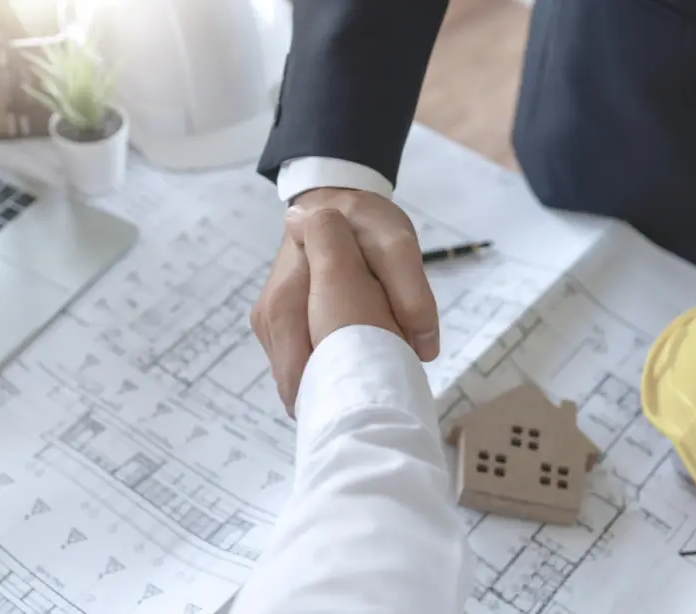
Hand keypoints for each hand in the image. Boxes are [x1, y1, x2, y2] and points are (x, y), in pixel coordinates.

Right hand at [251, 188, 438, 411]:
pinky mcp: (276, 325)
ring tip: (361, 384)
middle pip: (295, 381)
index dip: (327, 395)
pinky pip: (297, 362)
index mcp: (289, 299)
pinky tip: (345, 365)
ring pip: (296, 376)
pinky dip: (321, 371)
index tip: (360, 406)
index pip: (296, 372)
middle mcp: (270, 314)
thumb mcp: (397, 245)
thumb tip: (425, 348)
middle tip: (368, 398)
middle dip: (329, 396)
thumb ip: (410, 291)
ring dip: (325, 385)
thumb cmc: (365, 223)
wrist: (334, 200)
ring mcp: (269, 321)